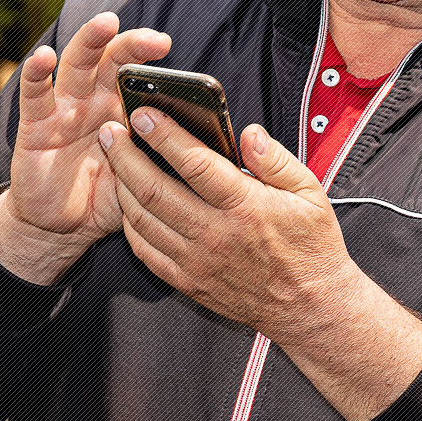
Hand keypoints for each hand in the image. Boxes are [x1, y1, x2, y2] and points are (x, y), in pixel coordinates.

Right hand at [0, 12, 171, 284]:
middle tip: (156, 40)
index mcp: (122, 106)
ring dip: (90, 41)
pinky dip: (35, 74)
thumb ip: (163, 154)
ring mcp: (64, 109)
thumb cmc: (110, 194)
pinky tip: (43, 57)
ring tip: (106, 23)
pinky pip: (35, 96)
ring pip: (75, 65)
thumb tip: (208, 143)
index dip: (153, 57)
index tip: (171, 49)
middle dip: (132, 43)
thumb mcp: (143, 172)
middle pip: (111, 58)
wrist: (65, 227)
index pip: (138, 70)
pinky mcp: (35, 127)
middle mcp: (94, 98)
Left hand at [101, 110, 421, 420]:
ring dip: (121, 185)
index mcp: (246, 206)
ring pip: (142, 218)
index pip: (195, 163)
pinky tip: (127, 202)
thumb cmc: (311, 246)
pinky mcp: (187, 280)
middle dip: (126, 155)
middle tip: (110, 131)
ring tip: (113, 158)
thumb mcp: (310, 193)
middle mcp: (215, 234)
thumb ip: (275, 159)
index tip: (145, 114)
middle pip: (154, 189)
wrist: (308, 306)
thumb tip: (248, 133)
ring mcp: (196, 260)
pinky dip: (130, 222)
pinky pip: (145, 250)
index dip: (164, 135)